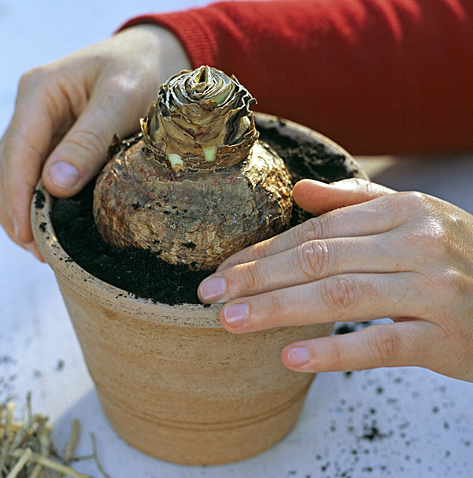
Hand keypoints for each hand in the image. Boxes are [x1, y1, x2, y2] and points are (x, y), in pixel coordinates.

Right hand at [0, 24, 189, 259]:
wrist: (152, 57)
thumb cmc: (140, 72)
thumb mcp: (121, 100)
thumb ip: (88, 140)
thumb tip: (55, 186)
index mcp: (40, 93)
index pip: (17, 152)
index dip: (18, 198)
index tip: (29, 236)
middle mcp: (32, 109)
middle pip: (5, 167)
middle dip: (16, 211)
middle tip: (39, 252)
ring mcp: (41, 125)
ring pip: (13, 174)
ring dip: (22, 210)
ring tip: (42, 247)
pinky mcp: (56, 139)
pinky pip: (35, 173)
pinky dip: (37, 200)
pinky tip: (52, 223)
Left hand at [198, 178, 472, 381]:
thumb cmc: (456, 256)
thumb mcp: (413, 217)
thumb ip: (355, 201)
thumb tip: (300, 190)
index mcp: (402, 212)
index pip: (316, 232)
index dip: (264, 251)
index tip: (224, 268)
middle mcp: (417, 244)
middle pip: (318, 260)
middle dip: (257, 278)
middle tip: (209, 293)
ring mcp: (432, 291)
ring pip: (339, 297)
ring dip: (277, 310)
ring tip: (229, 320)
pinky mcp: (444, 338)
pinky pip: (380, 345)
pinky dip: (333, 352)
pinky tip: (290, 358)